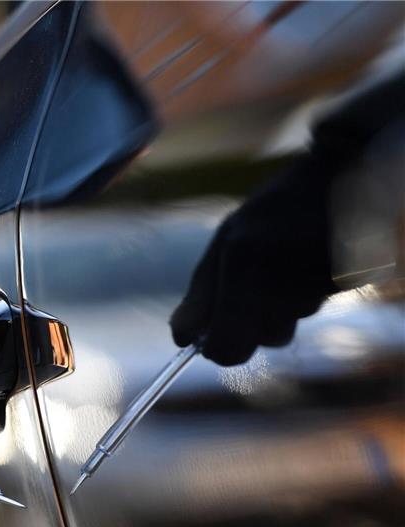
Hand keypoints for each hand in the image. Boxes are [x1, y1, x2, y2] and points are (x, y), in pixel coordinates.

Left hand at [170, 155, 338, 365]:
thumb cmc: (273, 210)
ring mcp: (317, 282)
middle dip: (250, 329)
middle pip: (261, 342)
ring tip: (282, 268)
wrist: (338, 176)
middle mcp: (282, 275)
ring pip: (286, 327)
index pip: (227, 343)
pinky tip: (306, 264)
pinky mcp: (345, 285)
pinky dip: (303, 296)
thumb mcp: (227, 241)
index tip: (209, 342)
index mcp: (244, 260)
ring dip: (278, 310)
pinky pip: (311, 310)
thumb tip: (181, 340)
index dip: (216, 350)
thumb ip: (202, 293)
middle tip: (247, 296)